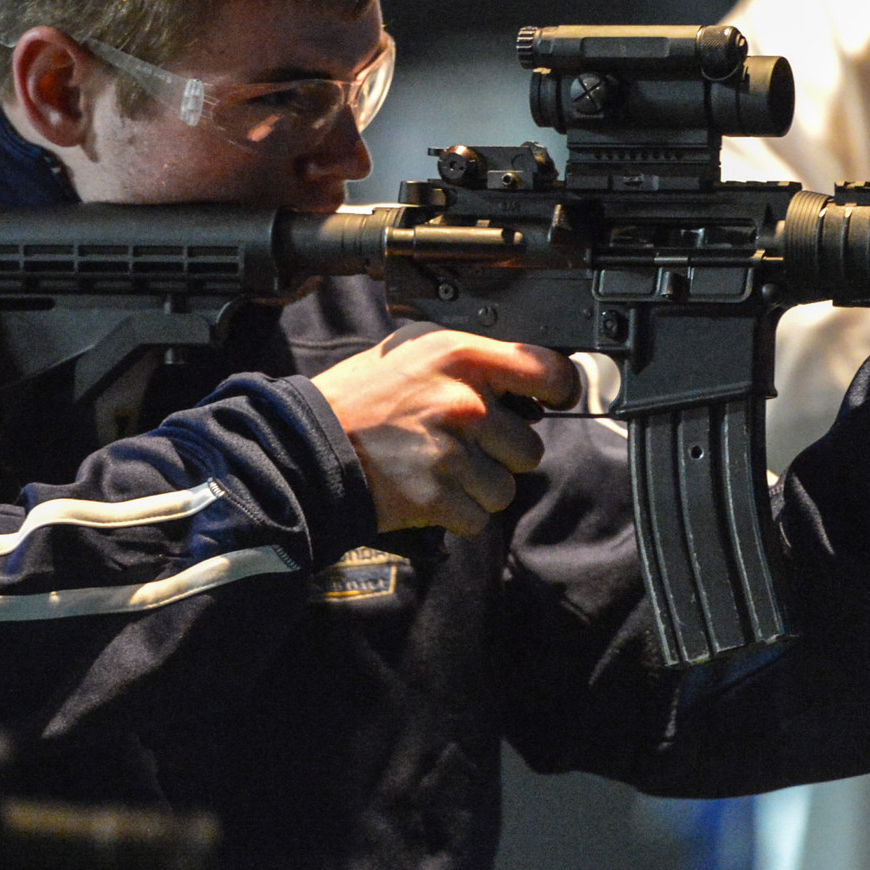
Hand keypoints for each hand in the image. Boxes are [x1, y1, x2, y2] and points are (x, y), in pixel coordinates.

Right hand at [310, 325, 581, 536]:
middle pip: (530, 447)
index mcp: (461, 358)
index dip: (560, 390)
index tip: (553, 399)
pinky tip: (429, 491)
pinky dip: (458, 514)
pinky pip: (480, 518)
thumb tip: (529, 375)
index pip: (550, 372)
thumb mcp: (416, 350)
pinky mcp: (437, 497)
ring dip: (480, 488)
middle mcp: (463, 403)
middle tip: (463, 445)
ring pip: (507, 488)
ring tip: (440, 469)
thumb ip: (472, 358)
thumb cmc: (362, 397)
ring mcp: (451, 453)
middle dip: (502, 453)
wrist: (309, 445)